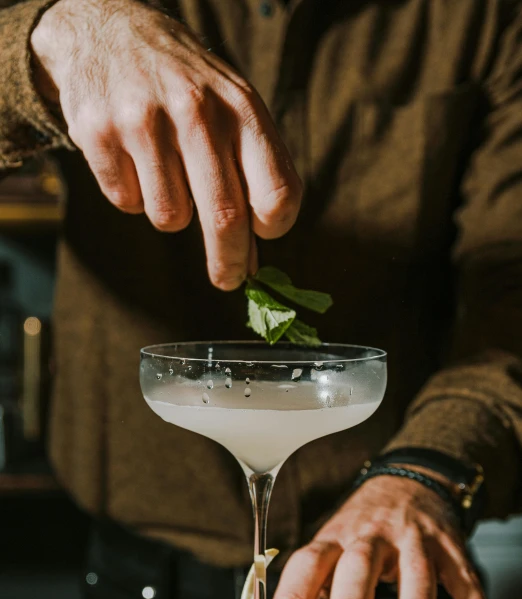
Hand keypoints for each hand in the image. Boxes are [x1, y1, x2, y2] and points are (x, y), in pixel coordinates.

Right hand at [30, 0, 301, 289]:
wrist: (110, 31)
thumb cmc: (186, 87)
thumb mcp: (232, 112)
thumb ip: (250, 178)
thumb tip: (251, 262)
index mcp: (241, 108)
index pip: (276, 192)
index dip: (272, 227)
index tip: (261, 237)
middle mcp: (196, 111)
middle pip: (226, 218)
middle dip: (229, 262)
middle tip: (227, 280)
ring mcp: (144, 121)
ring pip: (170, 218)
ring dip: (171, 211)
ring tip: (164, 169)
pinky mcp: (99, 133)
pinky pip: (127, 202)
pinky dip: (132, 193)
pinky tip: (131, 156)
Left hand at [270, 475, 493, 598]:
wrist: (407, 482)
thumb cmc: (360, 529)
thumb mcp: (332, 546)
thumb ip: (314, 588)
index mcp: (335, 538)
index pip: (309, 563)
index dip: (293, 596)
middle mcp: (372, 536)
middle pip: (359, 567)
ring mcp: (413, 538)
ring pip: (415, 573)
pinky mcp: (449, 546)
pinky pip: (463, 577)